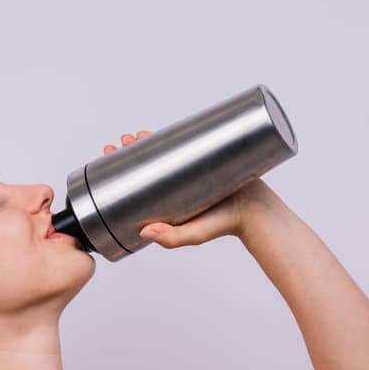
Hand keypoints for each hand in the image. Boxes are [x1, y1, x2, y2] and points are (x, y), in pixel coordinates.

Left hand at [102, 127, 272, 248]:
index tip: (109, 157)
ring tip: (136, 135)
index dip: (120, 172)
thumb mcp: (195, 234)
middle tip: (121, 142)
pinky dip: (173, 139)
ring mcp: (189, 175)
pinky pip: (185, 148)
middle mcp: (174, 190)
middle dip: (131, 154)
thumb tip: (144, 232)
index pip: (137, 186)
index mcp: (165, 206)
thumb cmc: (225, 225)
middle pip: (147, 168)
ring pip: (164, 156)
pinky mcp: (206, 163)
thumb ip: (173, 237)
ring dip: (148, 144)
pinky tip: (164, 131)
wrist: (258, 211)